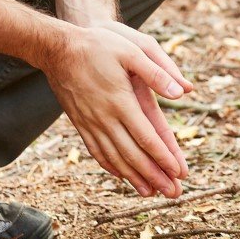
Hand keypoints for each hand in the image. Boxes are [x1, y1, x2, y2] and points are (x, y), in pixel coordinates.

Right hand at [42, 20, 193, 197]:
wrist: (57, 49)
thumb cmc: (98, 45)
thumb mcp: (132, 49)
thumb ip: (157, 71)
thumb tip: (182, 91)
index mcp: (121, 101)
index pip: (147, 138)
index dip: (164, 158)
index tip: (179, 173)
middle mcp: (105, 118)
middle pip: (133, 155)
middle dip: (154, 176)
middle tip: (173, 193)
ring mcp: (90, 123)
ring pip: (114, 158)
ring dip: (134, 178)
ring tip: (150, 193)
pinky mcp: (80, 123)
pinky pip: (96, 151)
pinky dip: (110, 166)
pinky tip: (120, 175)